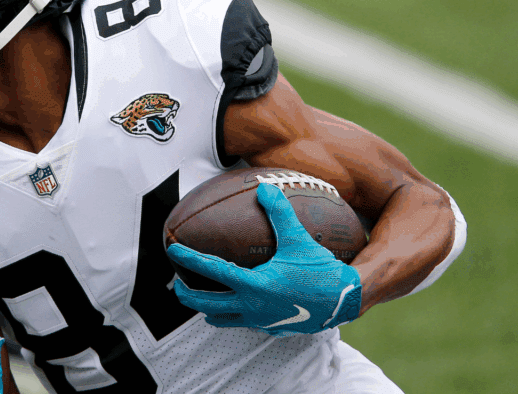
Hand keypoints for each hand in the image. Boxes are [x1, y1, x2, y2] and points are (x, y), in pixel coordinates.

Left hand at [167, 183, 361, 335]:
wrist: (345, 303)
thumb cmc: (321, 271)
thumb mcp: (300, 239)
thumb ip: (280, 214)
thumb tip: (265, 188)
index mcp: (255, 285)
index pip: (212, 271)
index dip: (190, 258)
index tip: (172, 250)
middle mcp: (252, 307)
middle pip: (206, 304)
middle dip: (187, 294)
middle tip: (176, 283)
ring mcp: (260, 322)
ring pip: (222, 319)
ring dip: (208, 308)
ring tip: (200, 297)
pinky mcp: (271, 328)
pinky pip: (242, 322)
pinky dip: (231, 314)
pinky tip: (237, 303)